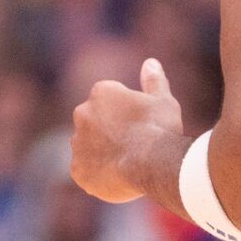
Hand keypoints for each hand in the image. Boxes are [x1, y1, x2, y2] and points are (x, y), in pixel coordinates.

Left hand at [70, 58, 183, 203]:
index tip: (141, 124)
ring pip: (88, 147)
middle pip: (95, 122)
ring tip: (127, 163)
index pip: (110, 100)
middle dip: (109, 130)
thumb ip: (154, 81)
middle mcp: (82, 114)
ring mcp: (77, 143)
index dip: (127, 113)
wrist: (152, 163)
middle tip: (134, 144)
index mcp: (101, 93)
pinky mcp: (78, 170)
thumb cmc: (160, 128)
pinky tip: (117, 178)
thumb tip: (150, 62)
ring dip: (101, 152)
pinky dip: (97, 175)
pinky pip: (85, 171)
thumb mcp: (163, 100)